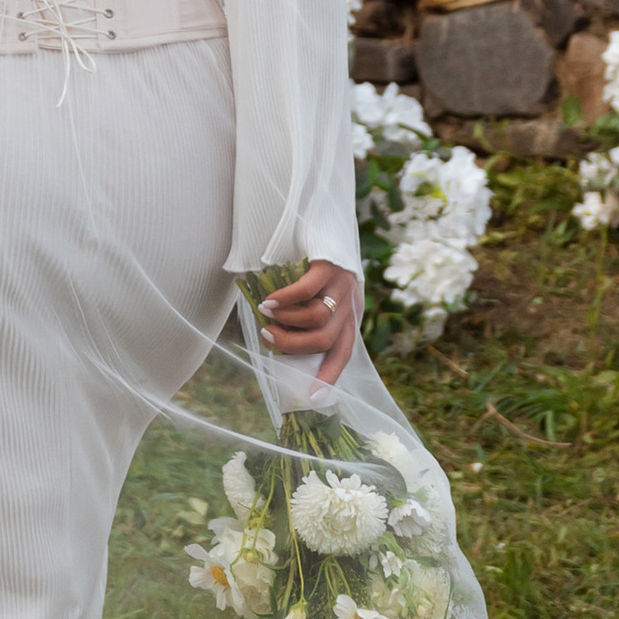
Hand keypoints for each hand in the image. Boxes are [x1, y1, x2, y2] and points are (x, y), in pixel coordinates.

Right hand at [259, 259, 358, 385]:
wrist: (328, 221)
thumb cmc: (317, 262)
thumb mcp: (321, 294)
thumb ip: (308, 315)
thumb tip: (277, 338)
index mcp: (350, 315)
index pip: (343, 352)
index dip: (329, 375)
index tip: (313, 397)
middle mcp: (351, 303)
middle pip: (325, 339)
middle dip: (293, 345)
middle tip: (269, 337)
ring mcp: (342, 283)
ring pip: (316, 317)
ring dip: (287, 322)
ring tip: (266, 315)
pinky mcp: (329, 264)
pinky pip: (306, 290)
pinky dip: (285, 299)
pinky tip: (269, 300)